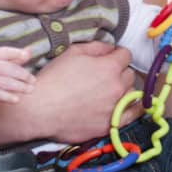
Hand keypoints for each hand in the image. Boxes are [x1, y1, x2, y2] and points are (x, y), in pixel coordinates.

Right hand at [0, 47, 34, 116]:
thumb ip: (14, 56)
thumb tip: (30, 51)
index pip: (3, 52)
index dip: (15, 53)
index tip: (26, 55)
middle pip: (6, 69)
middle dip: (21, 74)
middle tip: (33, 80)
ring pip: (3, 83)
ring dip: (19, 87)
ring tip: (30, 89)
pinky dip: (7, 97)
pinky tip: (17, 99)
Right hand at [24, 41, 138, 142]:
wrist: (39, 109)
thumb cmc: (54, 79)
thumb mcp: (73, 52)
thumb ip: (97, 47)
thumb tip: (111, 48)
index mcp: (110, 67)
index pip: (126, 55)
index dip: (117, 55)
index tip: (109, 58)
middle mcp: (117, 87)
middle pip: (129, 74)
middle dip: (119, 72)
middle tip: (104, 76)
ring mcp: (114, 107)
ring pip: (130, 93)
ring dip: (123, 90)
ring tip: (107, 92)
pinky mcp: (109, 125)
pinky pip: (132, 115)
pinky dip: (133, 108)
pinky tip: (130, 105)